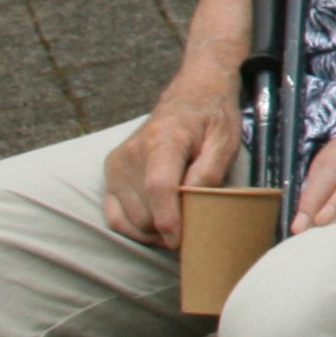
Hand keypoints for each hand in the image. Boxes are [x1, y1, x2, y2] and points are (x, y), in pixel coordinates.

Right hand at [102, 87, 242, 247]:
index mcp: (164, 138)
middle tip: (193, 230)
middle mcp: (133, 152)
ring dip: (153, 233)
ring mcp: (117, 163)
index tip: (180, 241)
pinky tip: (157, 229)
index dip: (168, 218)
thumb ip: (210, 171)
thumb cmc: (212, 118)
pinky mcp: (110, 172)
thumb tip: (194, 204)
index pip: (158, 186)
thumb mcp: (225, 139)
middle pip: (144, 210)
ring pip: (130, 220)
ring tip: (179, 228)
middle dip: (168, 229)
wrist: (190, 95)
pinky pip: (114, 217)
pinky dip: (135, 230)